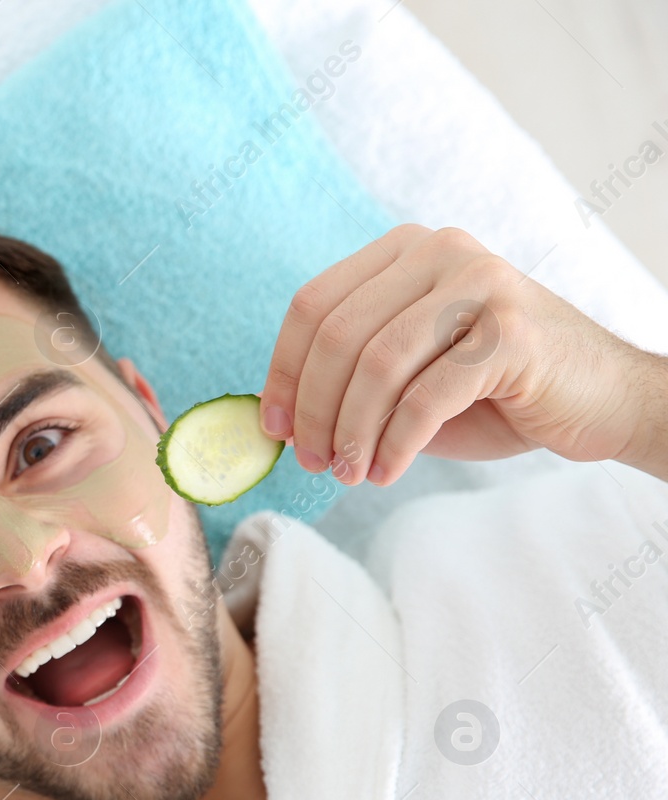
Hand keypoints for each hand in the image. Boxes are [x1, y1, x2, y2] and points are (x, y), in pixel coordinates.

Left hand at [259, 224, 659, 484]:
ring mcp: (481, 285)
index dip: (283, 371)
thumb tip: (278, 421)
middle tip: (312, 462)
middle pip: (339, 335)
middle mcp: (442, 253)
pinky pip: (425, 398)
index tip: (272, 427)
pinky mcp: (511, 333)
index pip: (314, 305)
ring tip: (348, 473)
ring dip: (351, 432)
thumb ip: (350, 383)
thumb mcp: (409, 377)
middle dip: (314, 410)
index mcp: (407, 251)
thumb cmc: (495, 392)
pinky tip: (385, 472)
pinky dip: (394, 445)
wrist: (601, 399)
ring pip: (377, 366)